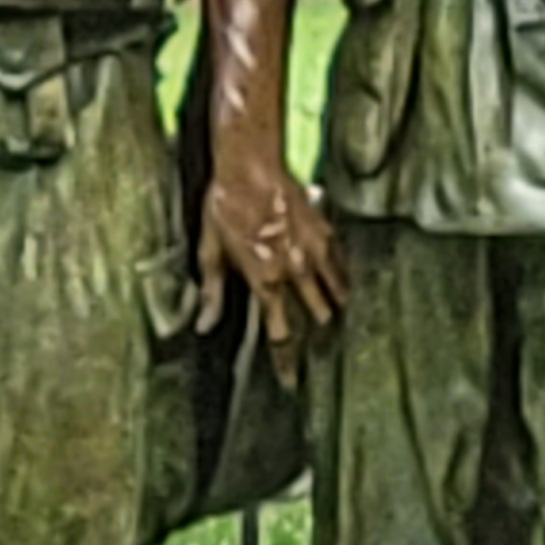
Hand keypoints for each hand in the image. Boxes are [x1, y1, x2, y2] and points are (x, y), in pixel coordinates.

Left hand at [196, 154, 345, 375]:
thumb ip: (213, 292)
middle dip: (317, 334)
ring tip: (337, 318)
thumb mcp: (210, 250)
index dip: (286, 362)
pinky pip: (341, 262)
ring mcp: (314, 250)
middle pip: (316, 317)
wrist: (250, 163)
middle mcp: (295, 271)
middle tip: (320, 347)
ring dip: (334, 307)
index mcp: (265, 281)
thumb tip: (203, 326)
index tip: (290, 381)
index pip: (281, 334)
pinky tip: (341, 282)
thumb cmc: (224, 205)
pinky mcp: (325, 230)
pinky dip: (342, 276)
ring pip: (336, 293)